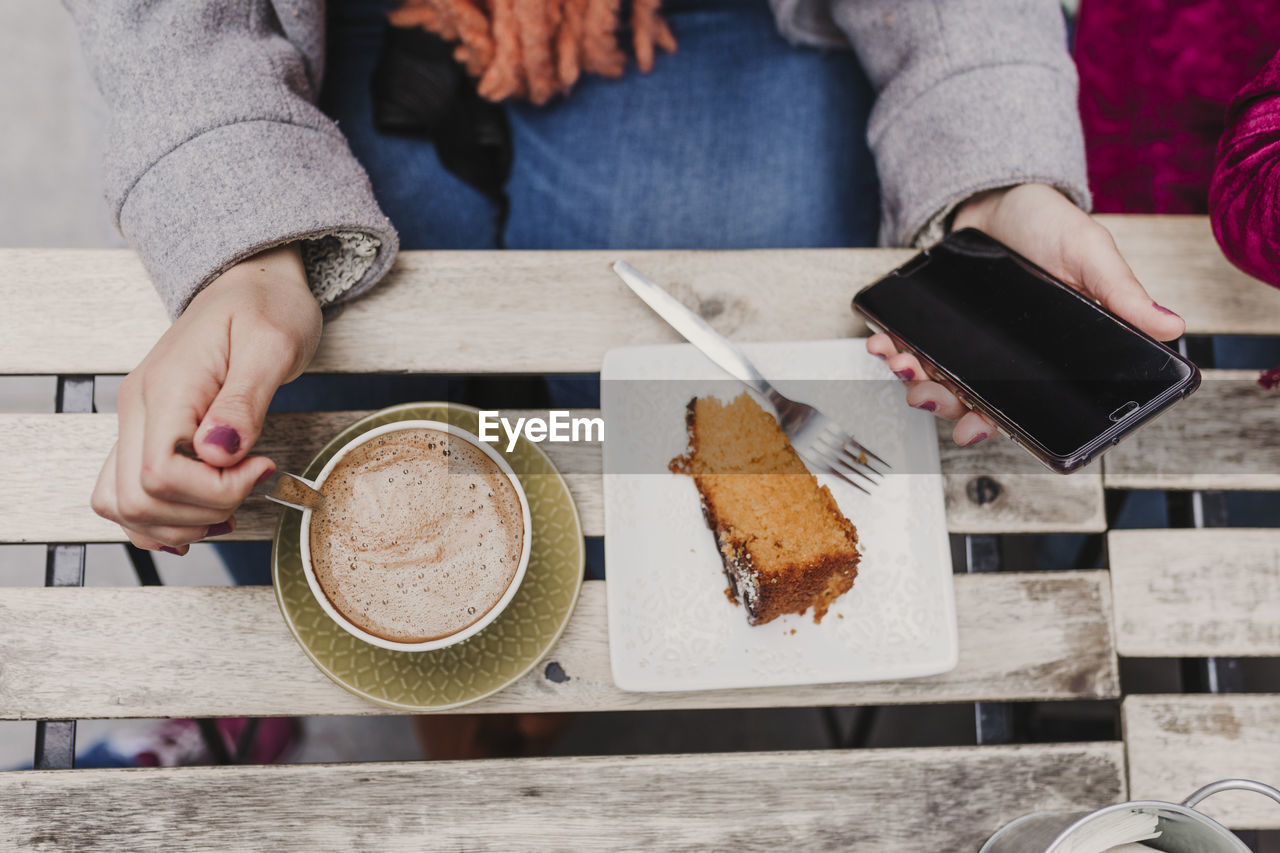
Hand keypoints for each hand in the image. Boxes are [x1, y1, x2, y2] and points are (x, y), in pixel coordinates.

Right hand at [91, 245, 321, 552]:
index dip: (214, 491)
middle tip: (251, 483)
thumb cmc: (268, 308)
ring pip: (122, 505)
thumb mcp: (274, 346)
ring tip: (231, 503)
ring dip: (178, 523)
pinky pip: (128, 493)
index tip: (262, 467)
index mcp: (167, 388)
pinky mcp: (148, 431)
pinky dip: (161, 517)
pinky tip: (204, 512)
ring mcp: (137, 422)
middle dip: (200, 511)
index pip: (160, 473)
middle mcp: (138, 409)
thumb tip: (218, 453)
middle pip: (136, 499)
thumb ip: (245, 402)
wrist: (251, 284)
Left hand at [868, 183, 1185, 445]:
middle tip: (930, 396)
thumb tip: (1171, 328)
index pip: (1023, 406)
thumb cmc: (1050, 227)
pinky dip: (891, 350)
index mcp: (1044, 359)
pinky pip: (908, 349)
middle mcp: (1001, 360)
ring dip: (914, 380)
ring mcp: (964, 345)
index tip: (977, 426)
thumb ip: (1121, 293)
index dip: (998, 423)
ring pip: (935, 382)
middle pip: (970, 402)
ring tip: (903, 365)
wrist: (1000, 195)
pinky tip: (882, 343)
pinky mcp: (933, 326)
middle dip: (945, 405)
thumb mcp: (1090, 255)